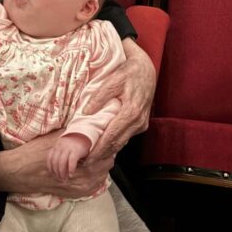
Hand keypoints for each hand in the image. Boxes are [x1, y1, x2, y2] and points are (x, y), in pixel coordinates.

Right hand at [0, 131, 112, 197]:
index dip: (107, 143)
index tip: (108, 134)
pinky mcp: (73, 194)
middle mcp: (81, 179)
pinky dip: (96, 177)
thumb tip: (88, 122)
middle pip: (105, 166)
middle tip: (105, 142)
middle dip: (106, 154)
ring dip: (102, 165)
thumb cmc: (34, 153)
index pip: (104, 154)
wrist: (18, 172)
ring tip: (98, 154)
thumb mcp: (56, 137)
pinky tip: (91, 168)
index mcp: (78, 163)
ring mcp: (78, 189)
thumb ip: (74, 133)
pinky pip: (93, 187)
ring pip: (101, 177)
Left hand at [84, 38, 155, 161]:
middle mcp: (139, 121)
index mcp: (132, 111)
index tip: (86, 157)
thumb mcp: (114, 79)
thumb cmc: (129, 72)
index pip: (112, 136)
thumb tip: (85, 112)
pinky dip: (115, 142)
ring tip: (91, 157)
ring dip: (107, 151)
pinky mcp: (142, 123)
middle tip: (85, 162)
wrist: (147, 69)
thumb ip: (100, 95)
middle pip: (117, 143)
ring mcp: (142, 123)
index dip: (99, 149)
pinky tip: (103, 145)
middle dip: (101, 154)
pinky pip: (127, 136)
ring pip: (122, 142)